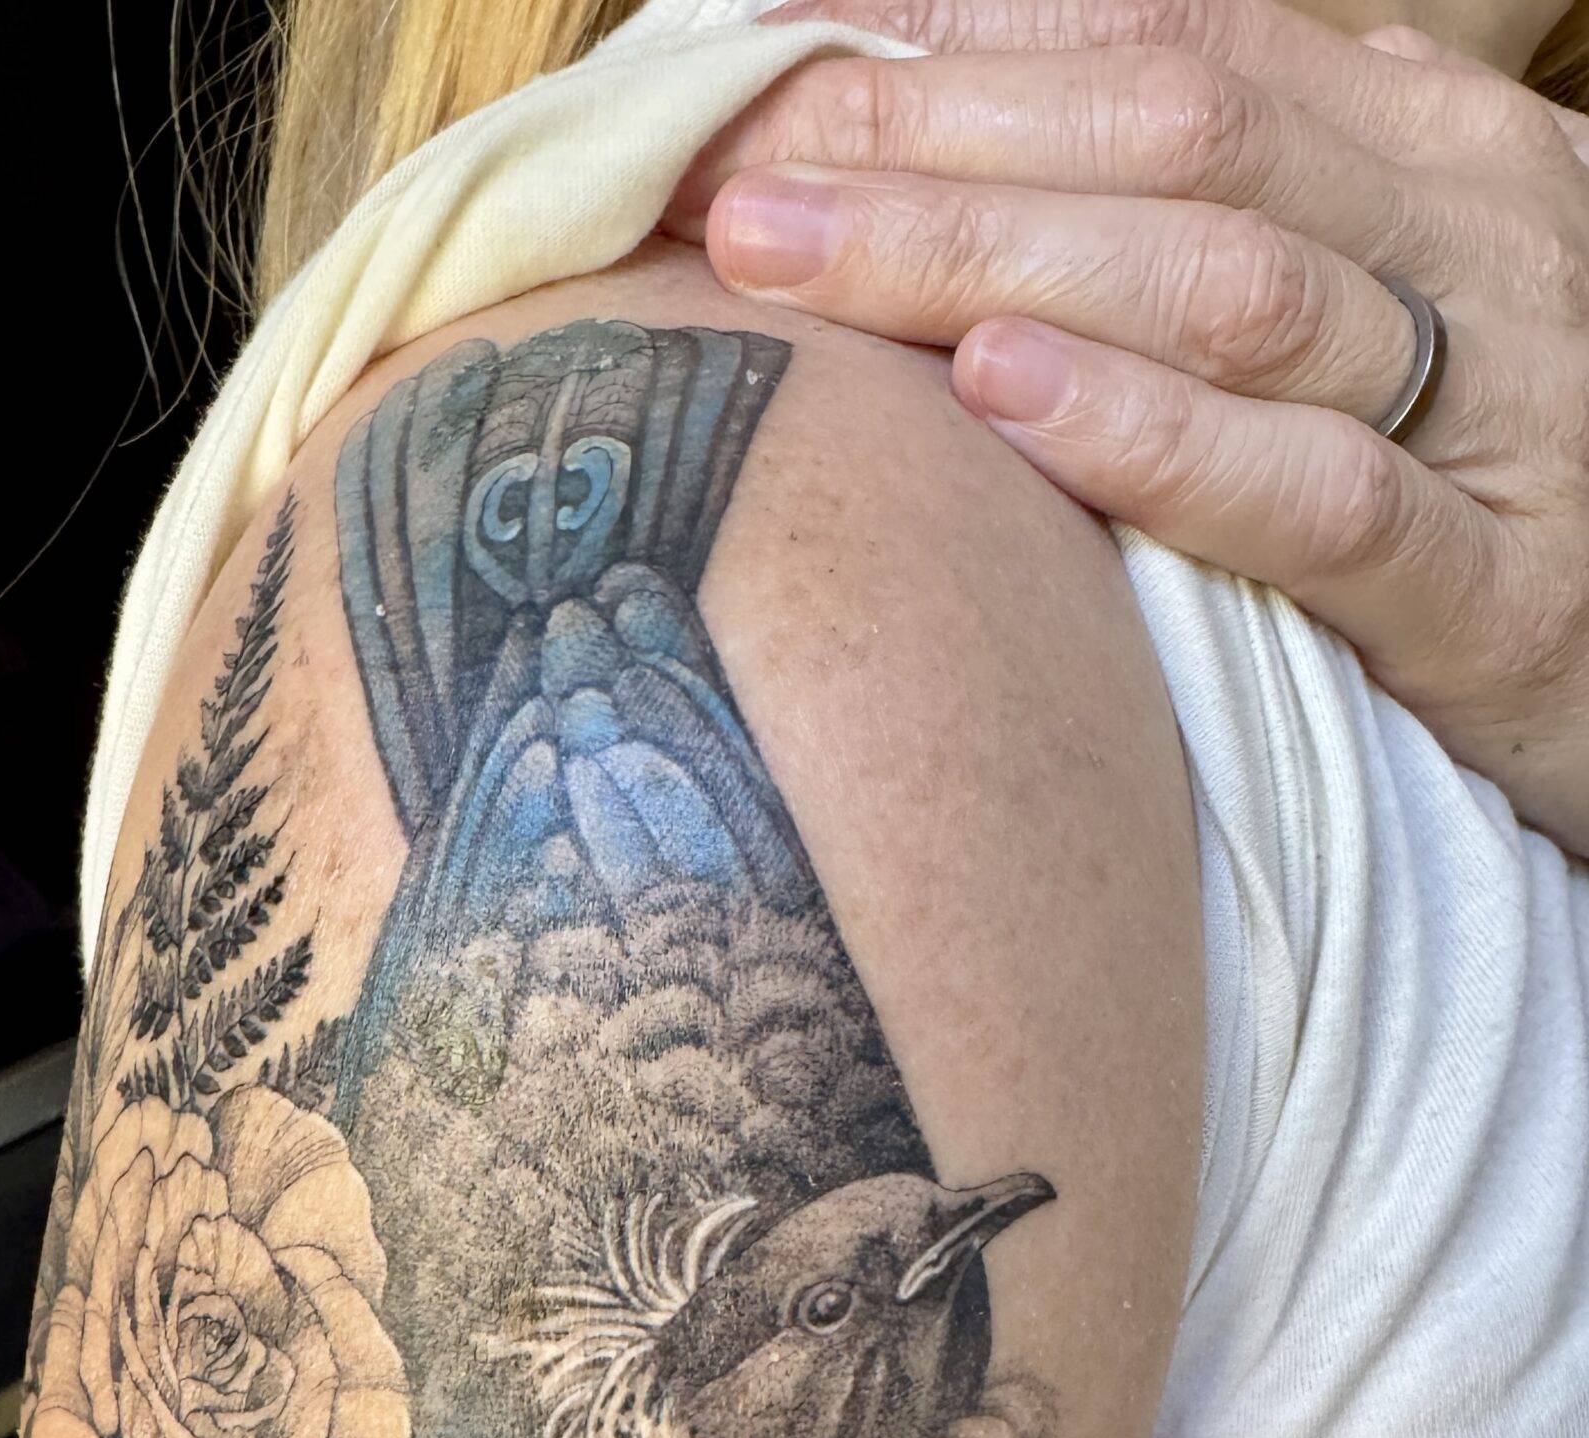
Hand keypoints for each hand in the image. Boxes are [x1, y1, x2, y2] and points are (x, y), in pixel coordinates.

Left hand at [670, 0, 1588, 849]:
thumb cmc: (1491, 484)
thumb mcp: (1374, 304)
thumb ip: (1220, 223)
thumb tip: (987, 152)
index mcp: (1424, 143)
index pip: (1164, 41)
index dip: (954, 37)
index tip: (760, 59)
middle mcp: (1466, 236)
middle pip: (1169, 140)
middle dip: (930, 143)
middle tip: (729, 173)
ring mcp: (1499, 408)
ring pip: (1229, 286)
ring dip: (988, 256)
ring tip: (801, 255)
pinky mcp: (1496, 593)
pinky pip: (1319, 494)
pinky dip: (1158, 437)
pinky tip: (1004, 395)